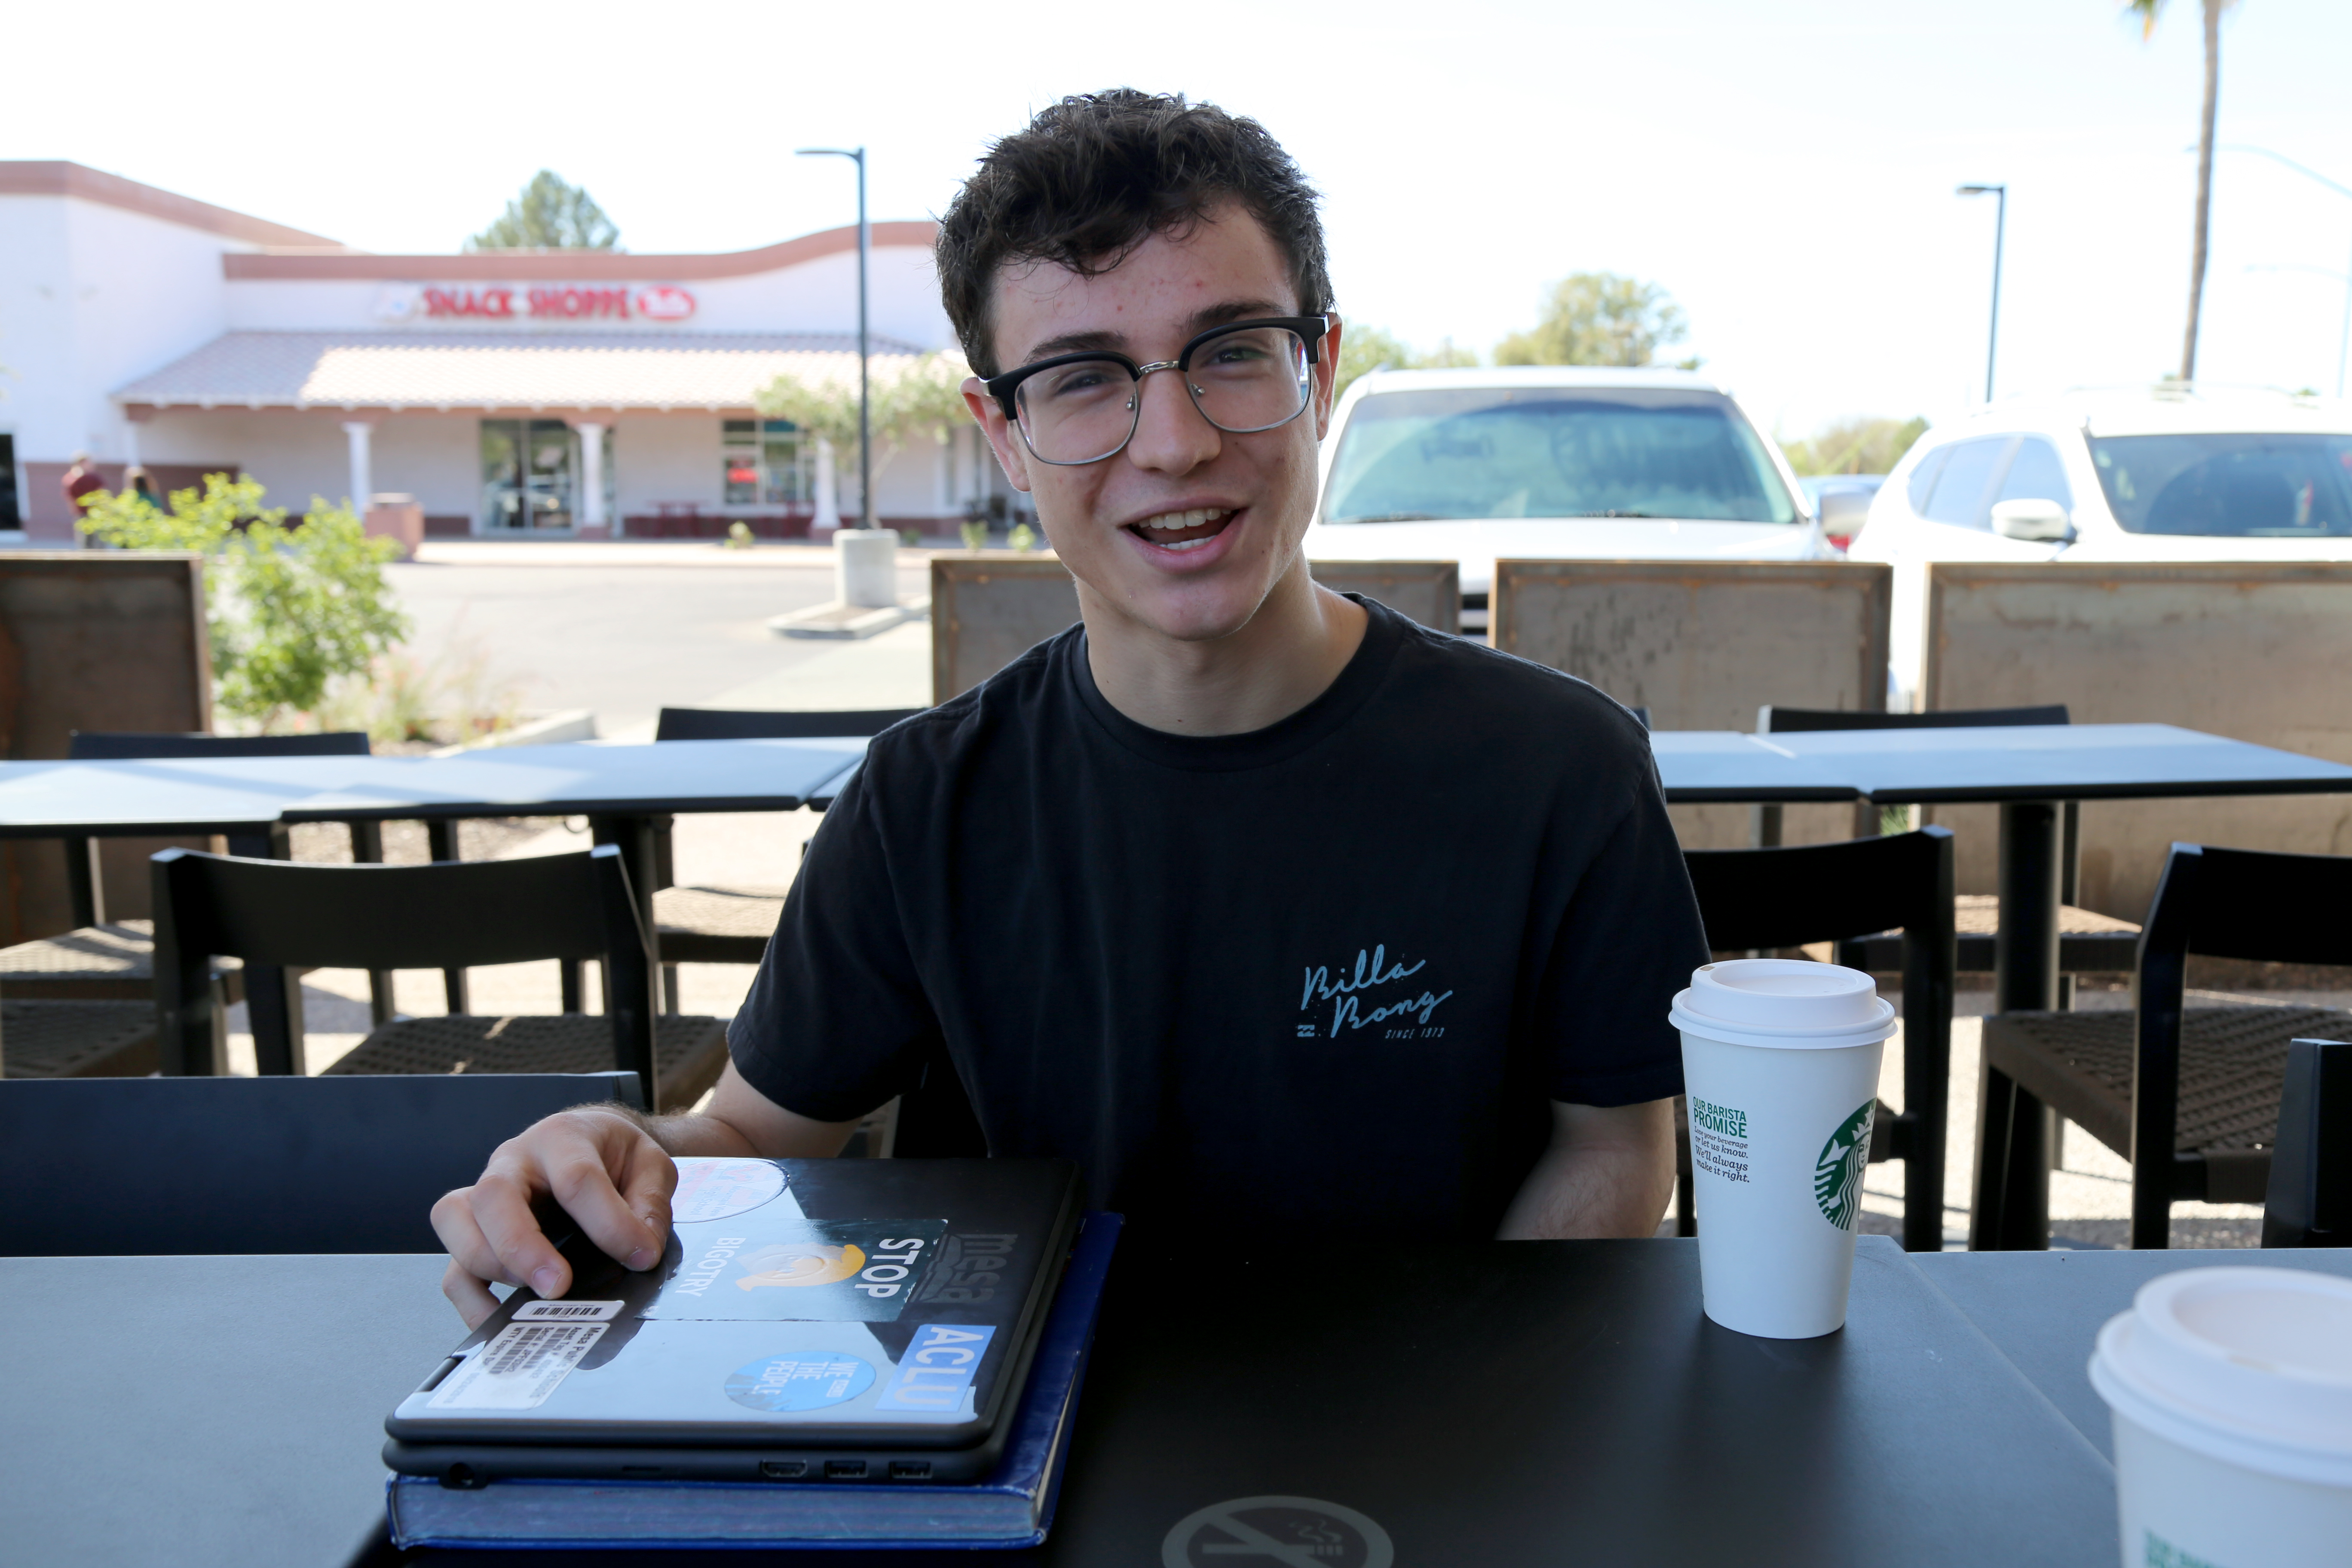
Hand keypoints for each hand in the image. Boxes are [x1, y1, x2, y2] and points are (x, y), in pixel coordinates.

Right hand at [432, 1107, 677, 1328]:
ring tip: (532, 1296)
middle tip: (558, 1285)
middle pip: (493, 1194)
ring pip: (454, 1220)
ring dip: (489, 1264)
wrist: (592, 1144)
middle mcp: (513, 1161)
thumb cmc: (615, 1156)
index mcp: (562, 1138)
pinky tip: (503, 1322)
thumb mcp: (649, 1165)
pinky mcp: (473, 1233)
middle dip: (522, 1246)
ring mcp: (484, 1195)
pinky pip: (453, 1267)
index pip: (576, 1178)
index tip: (640, 1256)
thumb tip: (641, 1250)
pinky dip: (471, 1299)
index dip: (609, 1224)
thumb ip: (650, 1204)